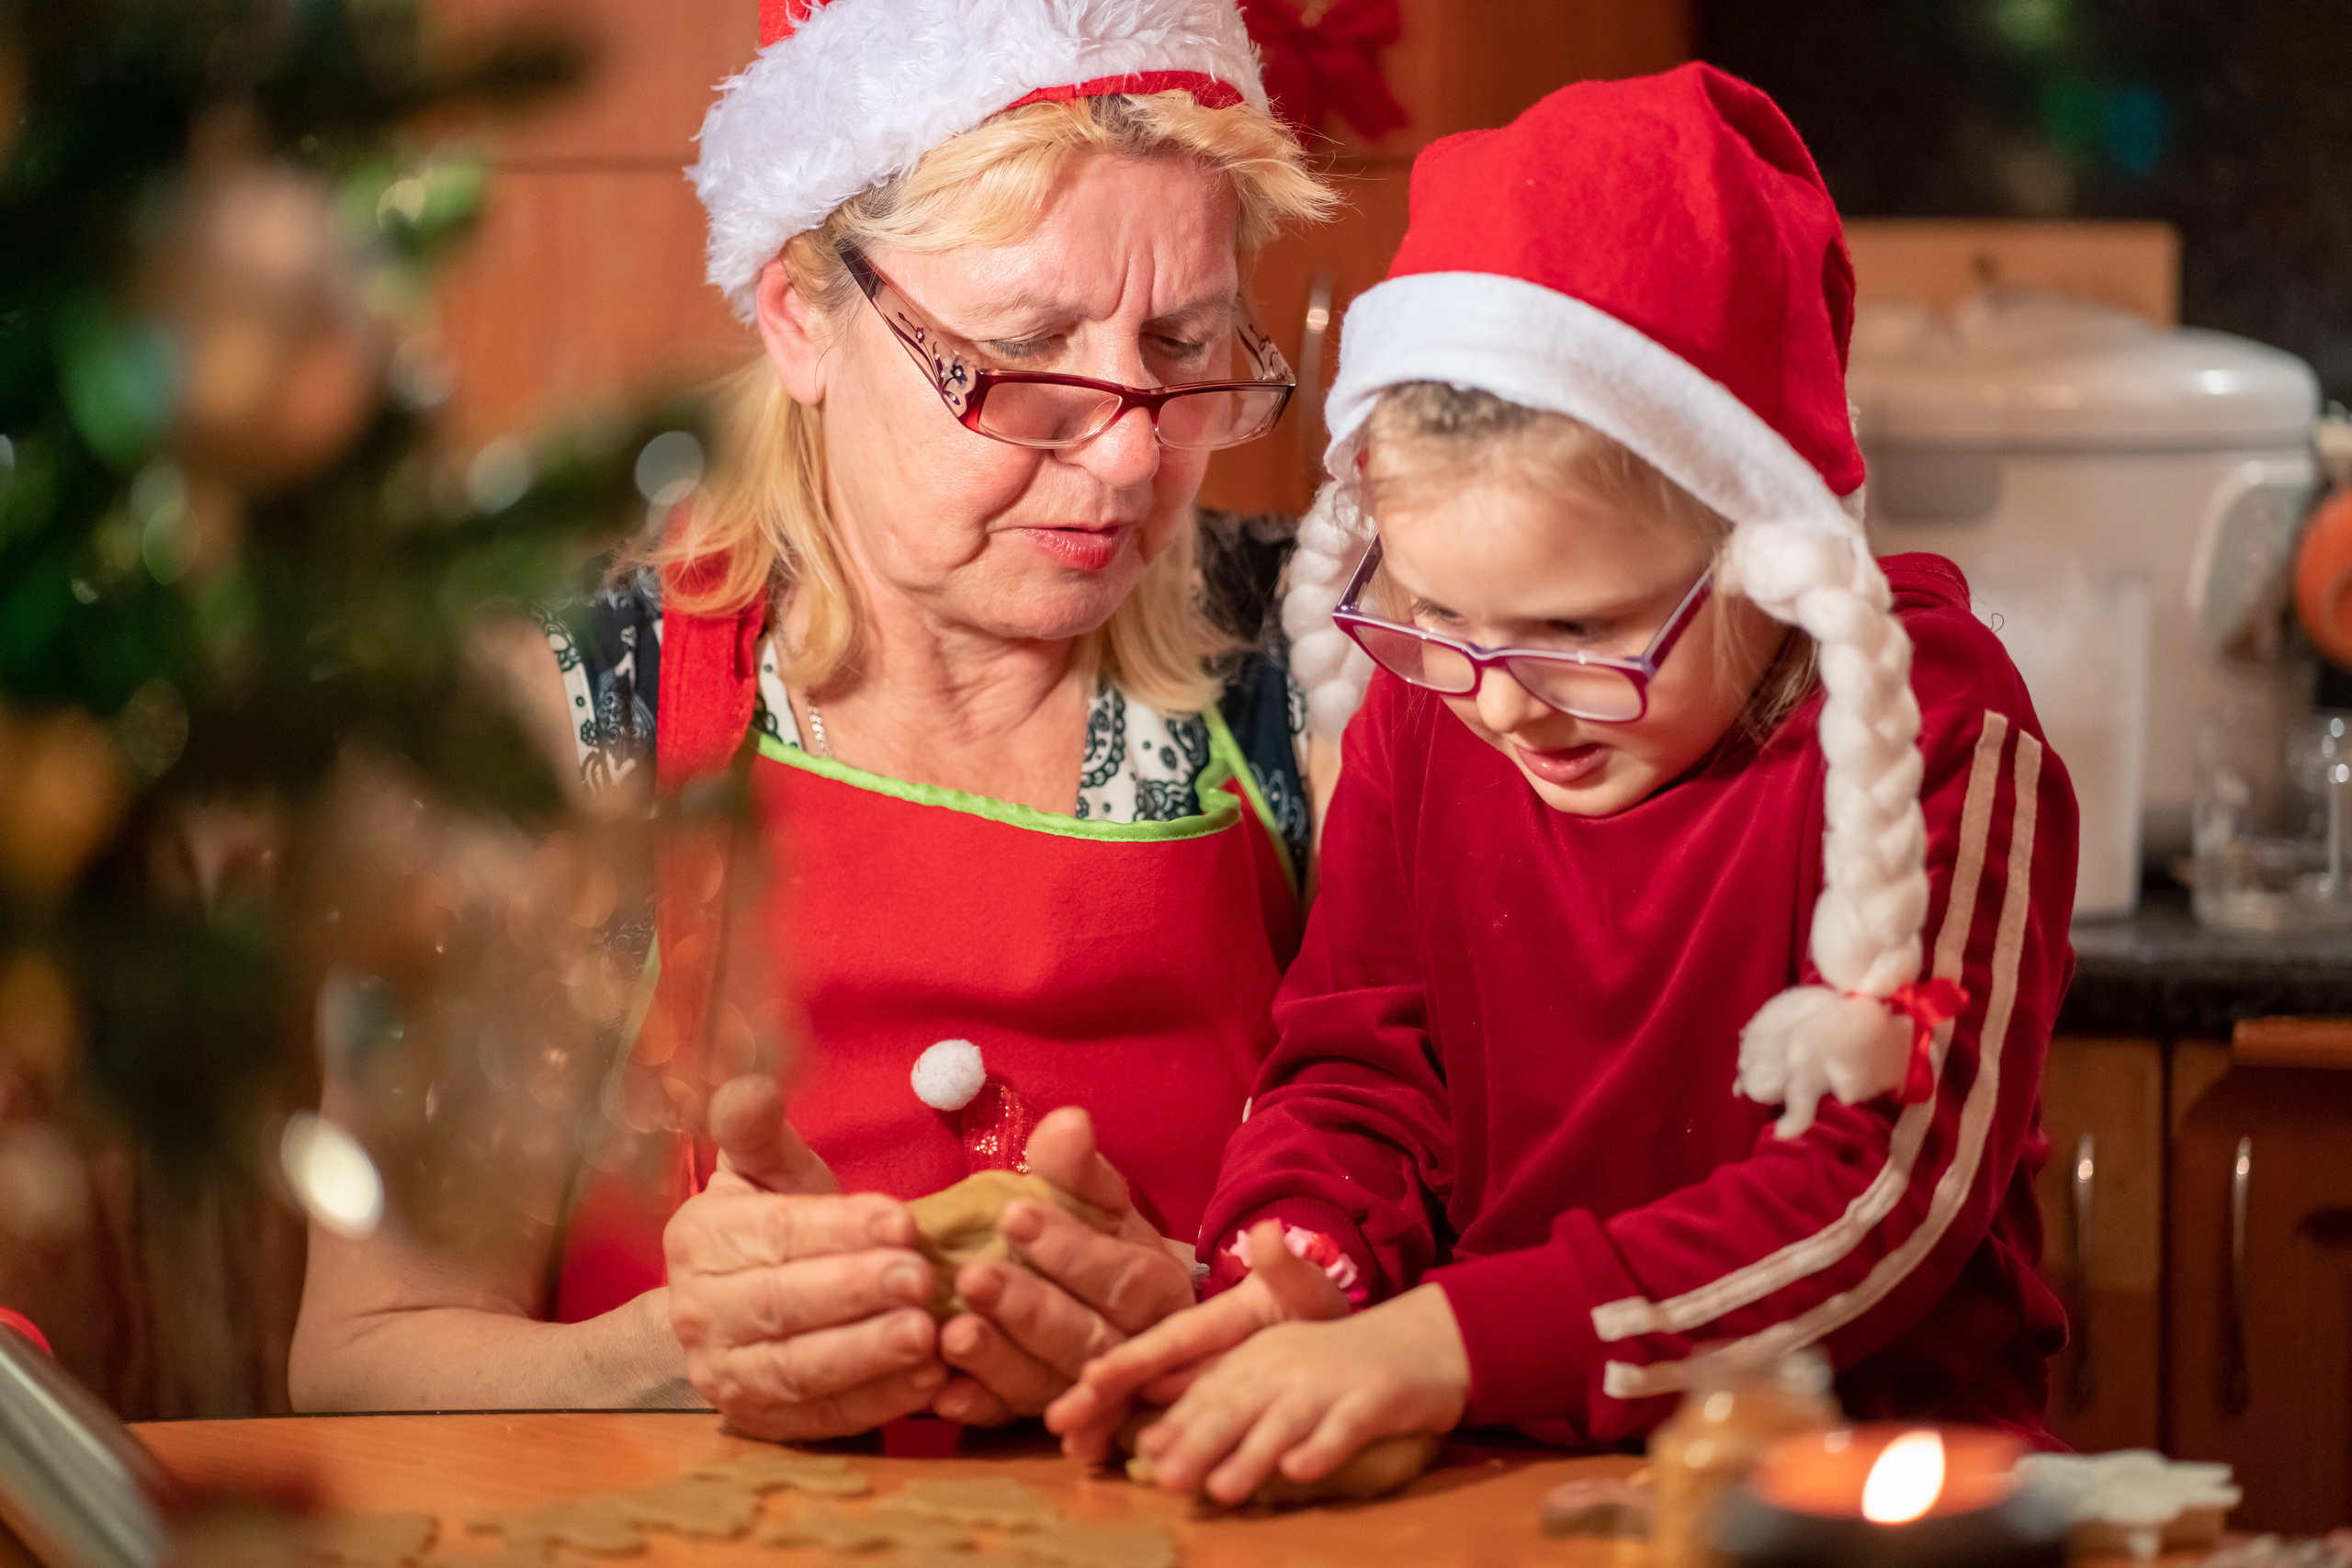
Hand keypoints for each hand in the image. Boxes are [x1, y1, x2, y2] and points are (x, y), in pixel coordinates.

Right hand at [664, 1077, 945, 1438]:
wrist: (737, 1311)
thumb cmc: (772, 1224)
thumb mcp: (764, 1169)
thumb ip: (759, 1130)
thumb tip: (752, 1088)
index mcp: (701, 1238)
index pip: (774, 1233)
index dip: (840, 1229)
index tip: (904, 1221)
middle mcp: (700, 1313)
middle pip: (782, 1305)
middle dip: (856, 1292)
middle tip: (923, 1278)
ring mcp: (727, 1376)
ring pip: (799, 1370)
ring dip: (868, 1355)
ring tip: (929, 1335)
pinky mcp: (764, 1426)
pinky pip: (823, 1420)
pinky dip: (878, 1403)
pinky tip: (930, 1380)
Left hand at [929, 1107, 1197, 1424]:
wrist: (1101, 1301)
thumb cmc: (1096, 1240)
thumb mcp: (1095, 1200)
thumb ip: (1078, 1168)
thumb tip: (1069, 1121)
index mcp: (1157, 1287)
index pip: (1123, 1277)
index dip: (1071, 1251)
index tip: (1013, 1216)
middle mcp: (1134, 1347)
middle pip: (1088, 1338)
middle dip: (1028, 1310)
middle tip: (972, 1278)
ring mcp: (1092, 1393)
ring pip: (1051, 1384)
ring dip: (1000, 1363)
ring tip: (952, 1336)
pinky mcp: (1044, 1419)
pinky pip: (1014, 1422)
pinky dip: (981, 1408)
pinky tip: (945, 1395)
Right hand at [1045, 1219, 1348, 1461]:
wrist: (1329, 1338)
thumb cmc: (1315, 1310)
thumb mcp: (1308, 1291)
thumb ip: (1288, 1270)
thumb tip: (1269, 1233)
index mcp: (1214, 1320)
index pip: (1171, 1339)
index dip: (1135, 1357)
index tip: (1095, 1374)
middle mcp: (1192, 1348)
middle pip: (1139, 1370)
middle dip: (1099, 1394)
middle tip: (1059, 1420)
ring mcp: (1189, 1376)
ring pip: (1137, 1398)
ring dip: (1104, 1419)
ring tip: (1071, 1446)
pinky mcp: (1195, 1402)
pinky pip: (1156, 1419)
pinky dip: (1123, 1435)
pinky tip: (1093, 1454)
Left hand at [1129, 1282, 1468, 1504]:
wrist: (1420, 1343)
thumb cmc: (1336, 1367)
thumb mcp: (1276, 1371)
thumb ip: (1223, 1399)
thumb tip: (1156, 1436)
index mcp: (1260, 1358)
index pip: (1209, 1389)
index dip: (1176, 1420)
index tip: (1142, 1451)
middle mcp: (1289, 1366)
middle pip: (1238, 1405)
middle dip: (1200, 1441)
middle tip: (1167, 1479)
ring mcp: (1332, 1382)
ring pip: (1286, 1419)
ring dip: (1253, 1454)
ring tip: (1222, 1489)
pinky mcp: (1375, 1398)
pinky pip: (1346, 1426)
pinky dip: (1323, 1446)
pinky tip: (1301, 1470)